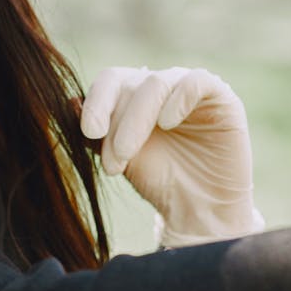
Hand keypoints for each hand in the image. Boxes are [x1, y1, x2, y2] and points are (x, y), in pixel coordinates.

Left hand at [80, 67, 264, 246]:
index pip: (110, 81)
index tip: (89, 134)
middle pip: (129, 84)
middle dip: (115, 124)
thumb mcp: (120, 158)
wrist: (198, 210)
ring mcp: (190, 88)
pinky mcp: (220, 97)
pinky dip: (178, 99)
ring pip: (156, 83)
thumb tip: (70, 101)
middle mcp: (161, 86)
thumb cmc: (158, 181)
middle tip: (112, 164)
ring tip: (128, 155)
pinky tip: (167, 124)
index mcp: (134, 95)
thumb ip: (96, 133)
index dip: (96, 103)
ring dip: (136, 119)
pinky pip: (196, 82)